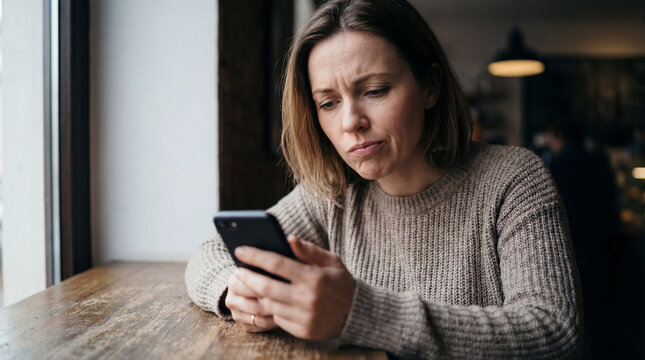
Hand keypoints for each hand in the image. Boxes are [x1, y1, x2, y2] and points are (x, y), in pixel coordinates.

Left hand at [234, 235, 355, 339]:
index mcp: (314, 277)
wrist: (357, 314)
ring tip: (246, 284)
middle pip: (266, 287)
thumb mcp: (331, 261)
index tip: (240, 250)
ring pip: (268, 304)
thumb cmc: (341, 282)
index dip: (256, 256)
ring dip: (254, 294)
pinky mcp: (301, 330)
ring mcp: (303, 317)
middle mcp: (307, 298)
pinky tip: (263, 299)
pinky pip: (277, 319)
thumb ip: (309, 250)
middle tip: (237, 270)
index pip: (277, 264)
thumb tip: (288, 239)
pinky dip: (268, 308)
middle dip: (248, 277)